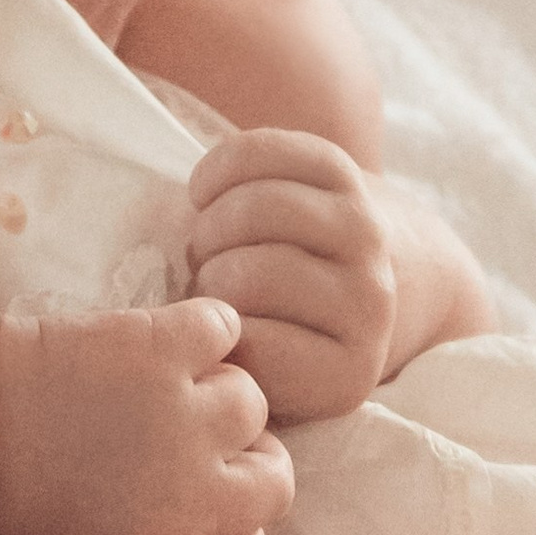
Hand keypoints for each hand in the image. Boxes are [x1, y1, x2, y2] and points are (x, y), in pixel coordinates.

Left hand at [0, 298, 289, 534]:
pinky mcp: (163, 349)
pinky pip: (222, 328)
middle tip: (201, 446)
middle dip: (243, 466)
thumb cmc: (14, 513)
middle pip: (274, 484)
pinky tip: (170, 343)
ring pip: (251, 404)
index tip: (206, 506)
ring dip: (217, 396)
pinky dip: (204, 327)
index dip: (235, 529)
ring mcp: (184, 420)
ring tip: (170, 393)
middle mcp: (194, 498)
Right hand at [184, 130, 398, 425]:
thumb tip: (165, 348)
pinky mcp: (349, 177)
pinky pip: (268, 154)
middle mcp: (370, 306)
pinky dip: (220, 168)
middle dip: (206, 273)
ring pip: (259, 209)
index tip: (204, 327)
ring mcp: (365, 237)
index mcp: (341, 375)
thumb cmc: (271, 339)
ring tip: (207, 241)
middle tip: (201, 278)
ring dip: (210, 223)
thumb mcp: (247, 381)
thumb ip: (219, 374)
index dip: (208, 335)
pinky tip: (205, 191)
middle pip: (251, 276)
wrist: (347, 285)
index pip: (250, 349)